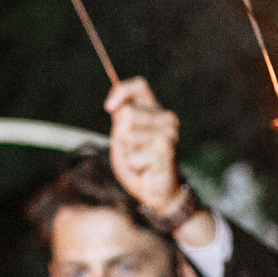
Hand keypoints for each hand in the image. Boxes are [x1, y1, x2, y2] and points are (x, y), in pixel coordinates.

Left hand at [102, 77, 185, 220]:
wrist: (156, 190)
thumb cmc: (138, 162)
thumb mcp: (124, 137)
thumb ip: (120, 118)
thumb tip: (113, 105)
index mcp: (155, 110)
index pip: (140, 86)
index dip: (121, 92)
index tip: (108, 108)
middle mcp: (166, 118)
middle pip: (127, 114)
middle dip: (121, 136)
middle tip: (133, 150)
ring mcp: (169, 133)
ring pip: (128, 135)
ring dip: (128, 152)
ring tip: (140, 159)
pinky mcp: (166, 150)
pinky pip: (134, 155)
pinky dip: (134, 165)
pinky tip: (145, 168)